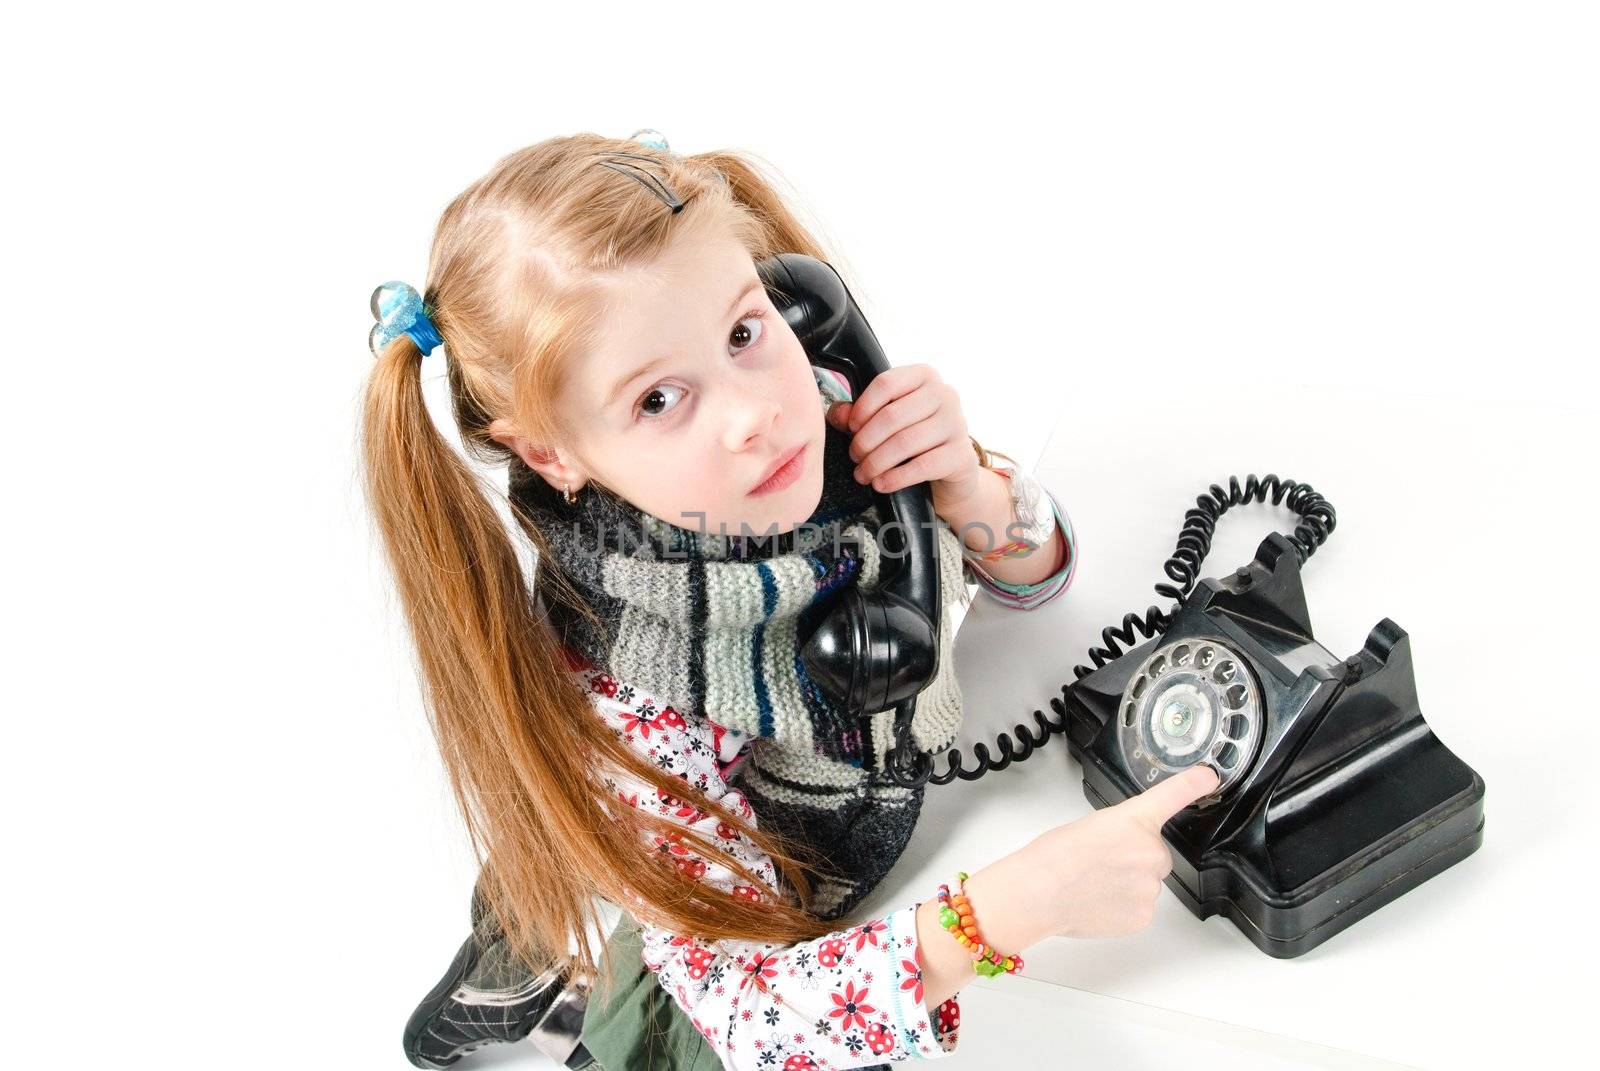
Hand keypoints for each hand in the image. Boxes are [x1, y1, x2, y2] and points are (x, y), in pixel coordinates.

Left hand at [824, 363, 982, 517]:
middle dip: (865, 441)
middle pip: (893, 416)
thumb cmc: (913, 436)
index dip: (862, 407)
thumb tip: (839, 414)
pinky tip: (880, 484)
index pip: (886, 383)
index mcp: (924, 376)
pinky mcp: (961, 455)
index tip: (850, 427)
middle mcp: (945, 394)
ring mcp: (957, 424)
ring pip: (905, 442)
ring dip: (877, 462)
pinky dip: (896, 478)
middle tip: (854, 457)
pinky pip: (923, 466)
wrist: (950, 468)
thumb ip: (858, 413)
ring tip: (863, 474)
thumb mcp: (886, 420)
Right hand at [1030, 765, 1219, 938]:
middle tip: (1100, 864)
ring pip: (1146, 883)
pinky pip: (1139, 907)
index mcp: (1134, 821)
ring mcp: (1150, 886)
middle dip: (1134, 859)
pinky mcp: (1143, 915)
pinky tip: (1097, 901)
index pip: (1172, 796)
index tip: (1207, 777)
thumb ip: (1121, 832)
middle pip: (1155, 855)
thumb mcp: (1090, 825)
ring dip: (1126, 884)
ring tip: (1092, 884)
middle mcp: (1150, 851)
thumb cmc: (1052, 857)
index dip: (1194, 784)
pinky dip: (1122, 907)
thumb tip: (1125, 851)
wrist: (1038, 893)